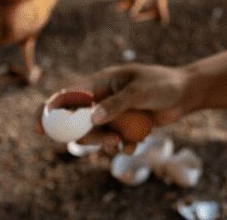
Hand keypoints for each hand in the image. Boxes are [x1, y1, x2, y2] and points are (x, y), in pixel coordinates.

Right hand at [35, 63, 200, 152]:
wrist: (186, 93)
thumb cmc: (164, 84)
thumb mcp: (141, 91)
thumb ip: (117, 104)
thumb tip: (92, 118)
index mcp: (101, 81)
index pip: (67, 93)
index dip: (49, 110)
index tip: (40, 128)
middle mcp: (103, 97)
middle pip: (77, 121)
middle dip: (86, 136)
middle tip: (107, 141)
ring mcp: (112, 112)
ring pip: (94, 134)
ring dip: (103, 142)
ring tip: (121, 141)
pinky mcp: (124, 125)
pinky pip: (112, 140)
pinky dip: (121, 145)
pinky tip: (134, 145)